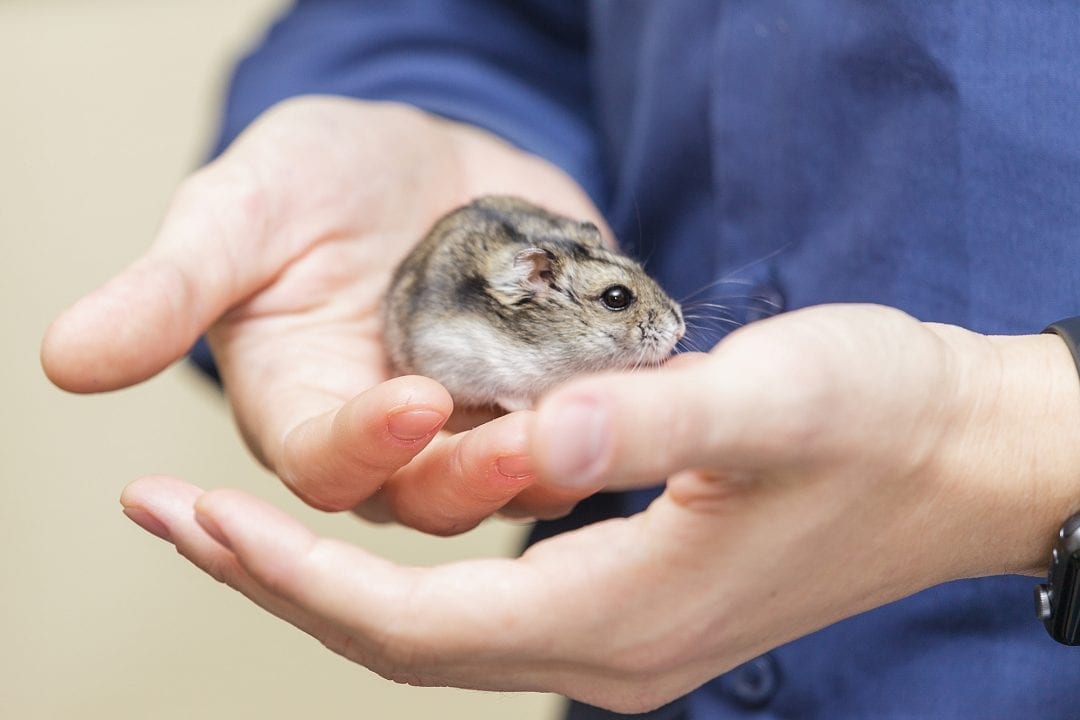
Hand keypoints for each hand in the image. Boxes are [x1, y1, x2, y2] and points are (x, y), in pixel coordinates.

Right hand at [42, 96, 609, 530]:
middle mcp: (395, 438)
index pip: (326, 466)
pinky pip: (591, 420)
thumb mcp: (239, 215)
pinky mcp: (552, 391)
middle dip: (478, 475)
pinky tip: (655, 377)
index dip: (363, 446)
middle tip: (525, 441)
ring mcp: (480, 421)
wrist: (415, 161)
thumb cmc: (312, 186)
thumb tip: (66, 358)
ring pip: (522, 475)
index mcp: (307, 411)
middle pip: (433, 494)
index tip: (407, 401)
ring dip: (564, 455)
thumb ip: (170, 288)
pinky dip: (621, 405)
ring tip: (608, 416)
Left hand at [119, 304, 1079, 710]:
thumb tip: (534, 444)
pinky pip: (487, 605)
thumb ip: (653, 420)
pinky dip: (404, 569)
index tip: (197, 519)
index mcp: (624, 615)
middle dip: (280, 585)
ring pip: (437, 631)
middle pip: (404, 644)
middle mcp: (609, 651)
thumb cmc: (878, 422)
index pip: (416, 625)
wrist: (958, 460)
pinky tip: (369, 521)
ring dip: (331, 578)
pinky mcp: (636, 601)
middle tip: (172, 516)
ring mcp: (623, 636)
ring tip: (234, 521)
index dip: (298, 578)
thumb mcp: (775, 399)